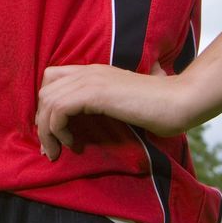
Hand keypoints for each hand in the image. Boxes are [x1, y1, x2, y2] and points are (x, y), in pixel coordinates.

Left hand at [34, 62, 197, 159]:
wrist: (179, 101)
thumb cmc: (159, 108)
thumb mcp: (123, 105)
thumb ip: (105, 105)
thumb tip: (88, 123)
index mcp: (94, 72)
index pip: (52, 78)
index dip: (47, 106)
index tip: (54, 133)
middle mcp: (88, 72)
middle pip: (45, 91)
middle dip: (42, 121)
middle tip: (51, 147)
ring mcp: (91, 80)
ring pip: (48, 101)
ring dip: (47, 130)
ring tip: (57, 150)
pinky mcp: (95, 93)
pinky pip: (59, 108)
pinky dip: (58, 128)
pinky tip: (72, 142)